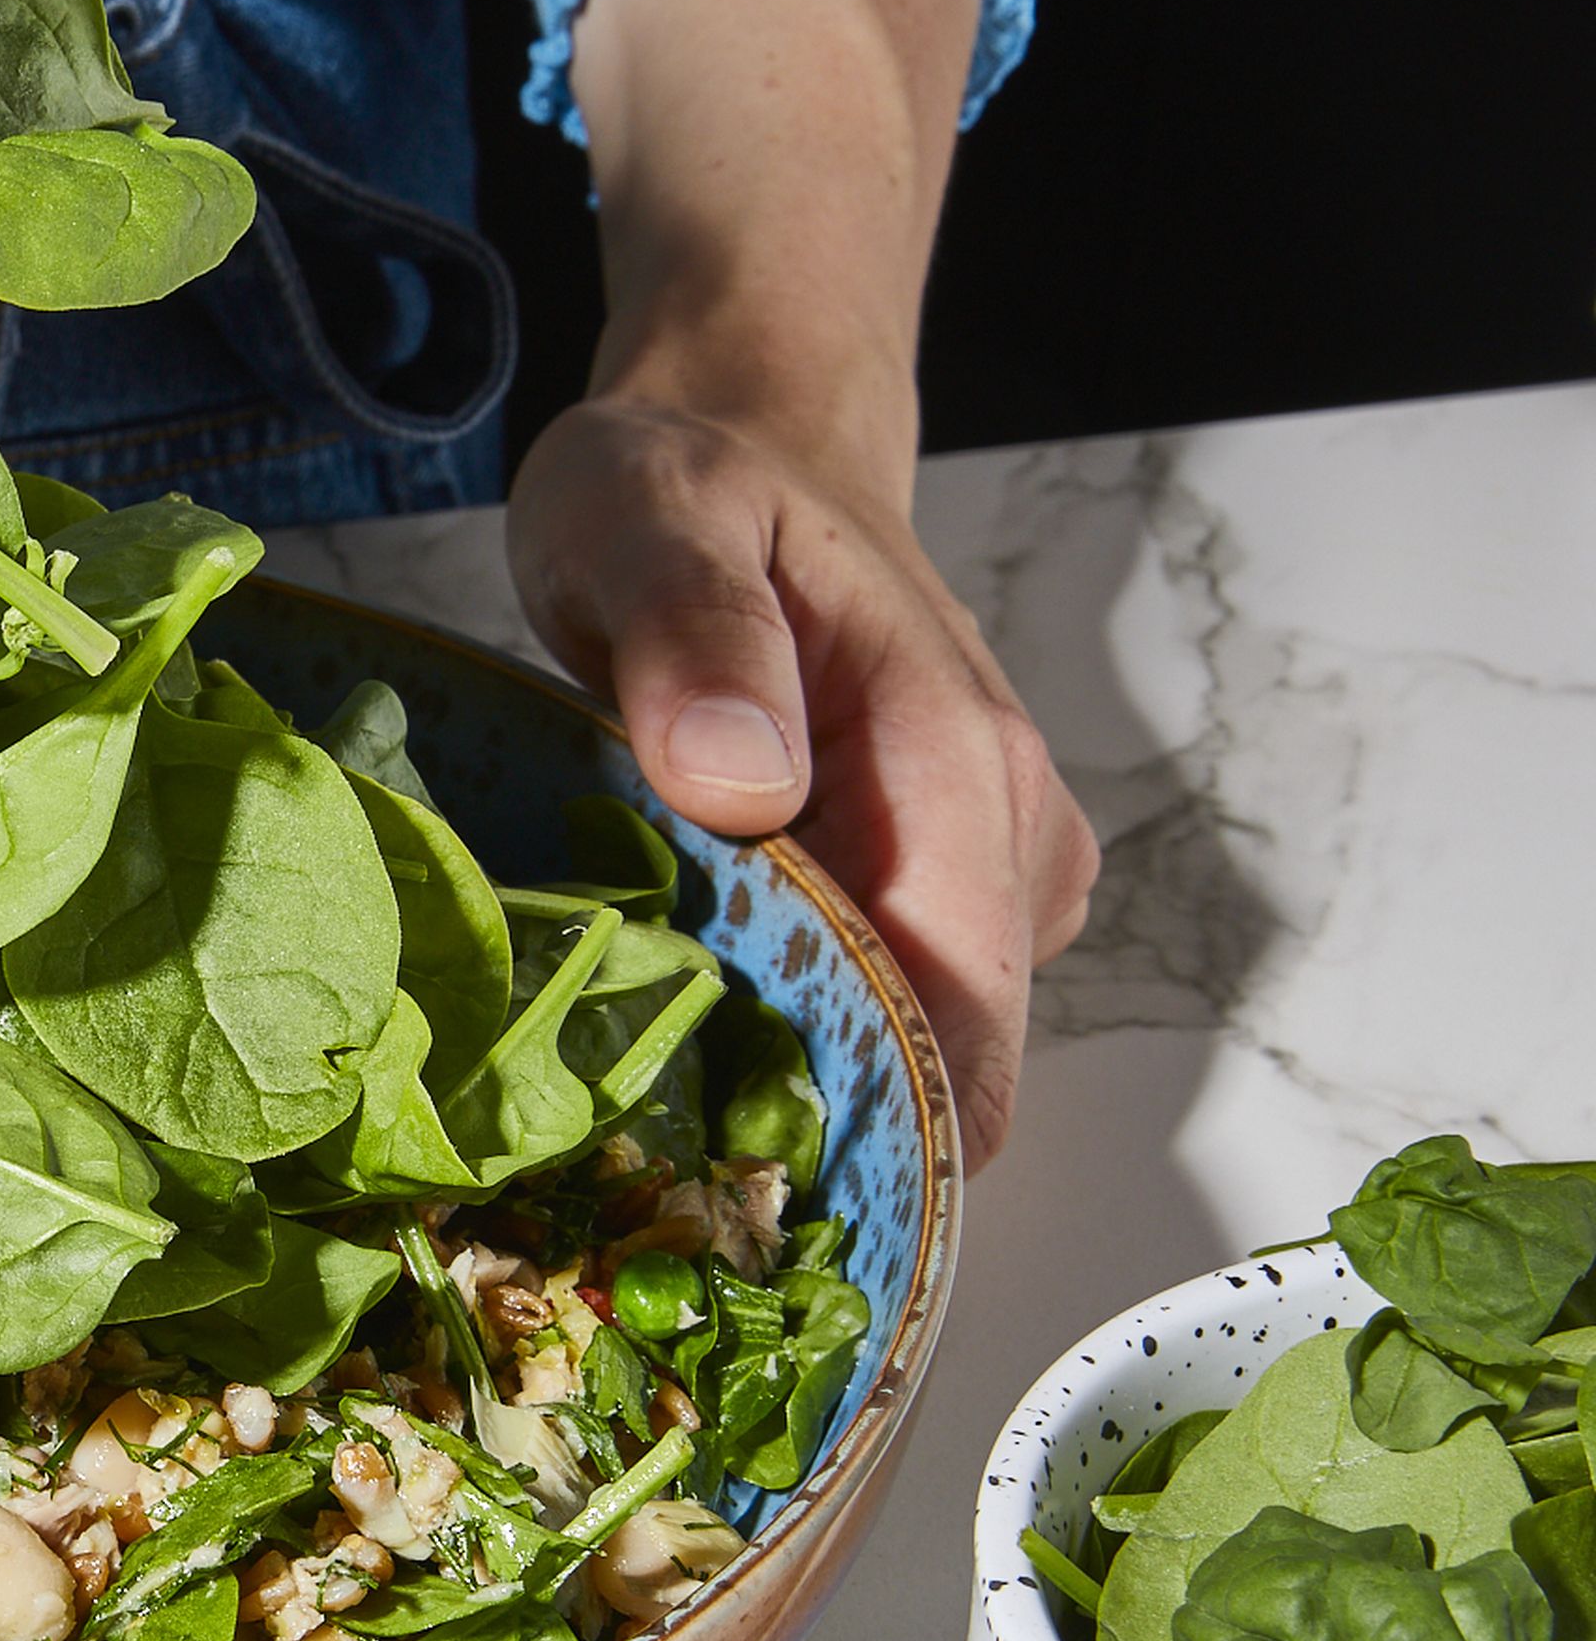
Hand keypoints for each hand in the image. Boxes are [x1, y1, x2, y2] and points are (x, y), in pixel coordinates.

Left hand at [504, 389, 1096, 1165]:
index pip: (957, 1021)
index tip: (732, 1206)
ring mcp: (978, 868)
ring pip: (909, 1045)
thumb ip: (690, 636)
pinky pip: (880, 1001)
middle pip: (938, 1063)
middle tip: (643, 1173)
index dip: (862, 1136)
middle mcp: (999, 836)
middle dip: (811, 1133)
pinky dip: (788, 1034)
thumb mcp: (645, 520)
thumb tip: (739, 775)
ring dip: (792, 1088)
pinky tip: (682, 1026)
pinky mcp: (931, 885)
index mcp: (949, 763)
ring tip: (642, 1097)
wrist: (742, 434)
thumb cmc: (692, 480)